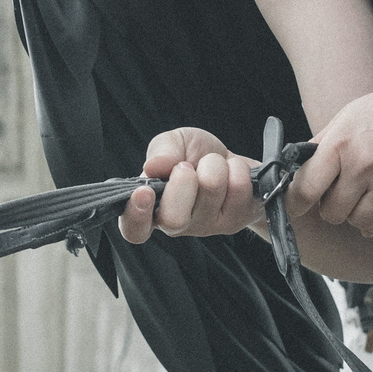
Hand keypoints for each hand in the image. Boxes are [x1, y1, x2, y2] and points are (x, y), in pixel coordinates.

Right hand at [119, 127, 261, 244]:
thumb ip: (160, 149)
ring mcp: (207, 226)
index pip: (134, 230)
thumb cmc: (197, 155)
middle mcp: (176, 224)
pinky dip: (236, 168)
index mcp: (152, 207)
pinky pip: (238, 188)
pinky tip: (232, 173)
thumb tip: (153, 166)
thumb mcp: (174, 142)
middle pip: (174, 219)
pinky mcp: (234, 222)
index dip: (136, 216)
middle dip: (183, 181)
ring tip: (213, 164)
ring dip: (214, 164)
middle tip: (186, 166)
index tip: (144, 192)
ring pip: (211, 190)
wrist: (232, 161)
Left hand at [291, 75, 372, 236]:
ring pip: (360, 223)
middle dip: (333, 208)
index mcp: (340, 143)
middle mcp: (363, 163)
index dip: (296, 203)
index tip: (298, 206)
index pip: (305, 189)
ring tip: (367, 195)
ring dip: (360, 215)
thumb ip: (322, 146)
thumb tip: (296, 173)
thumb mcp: (348, 117)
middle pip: (332, 213)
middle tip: (344, 194)